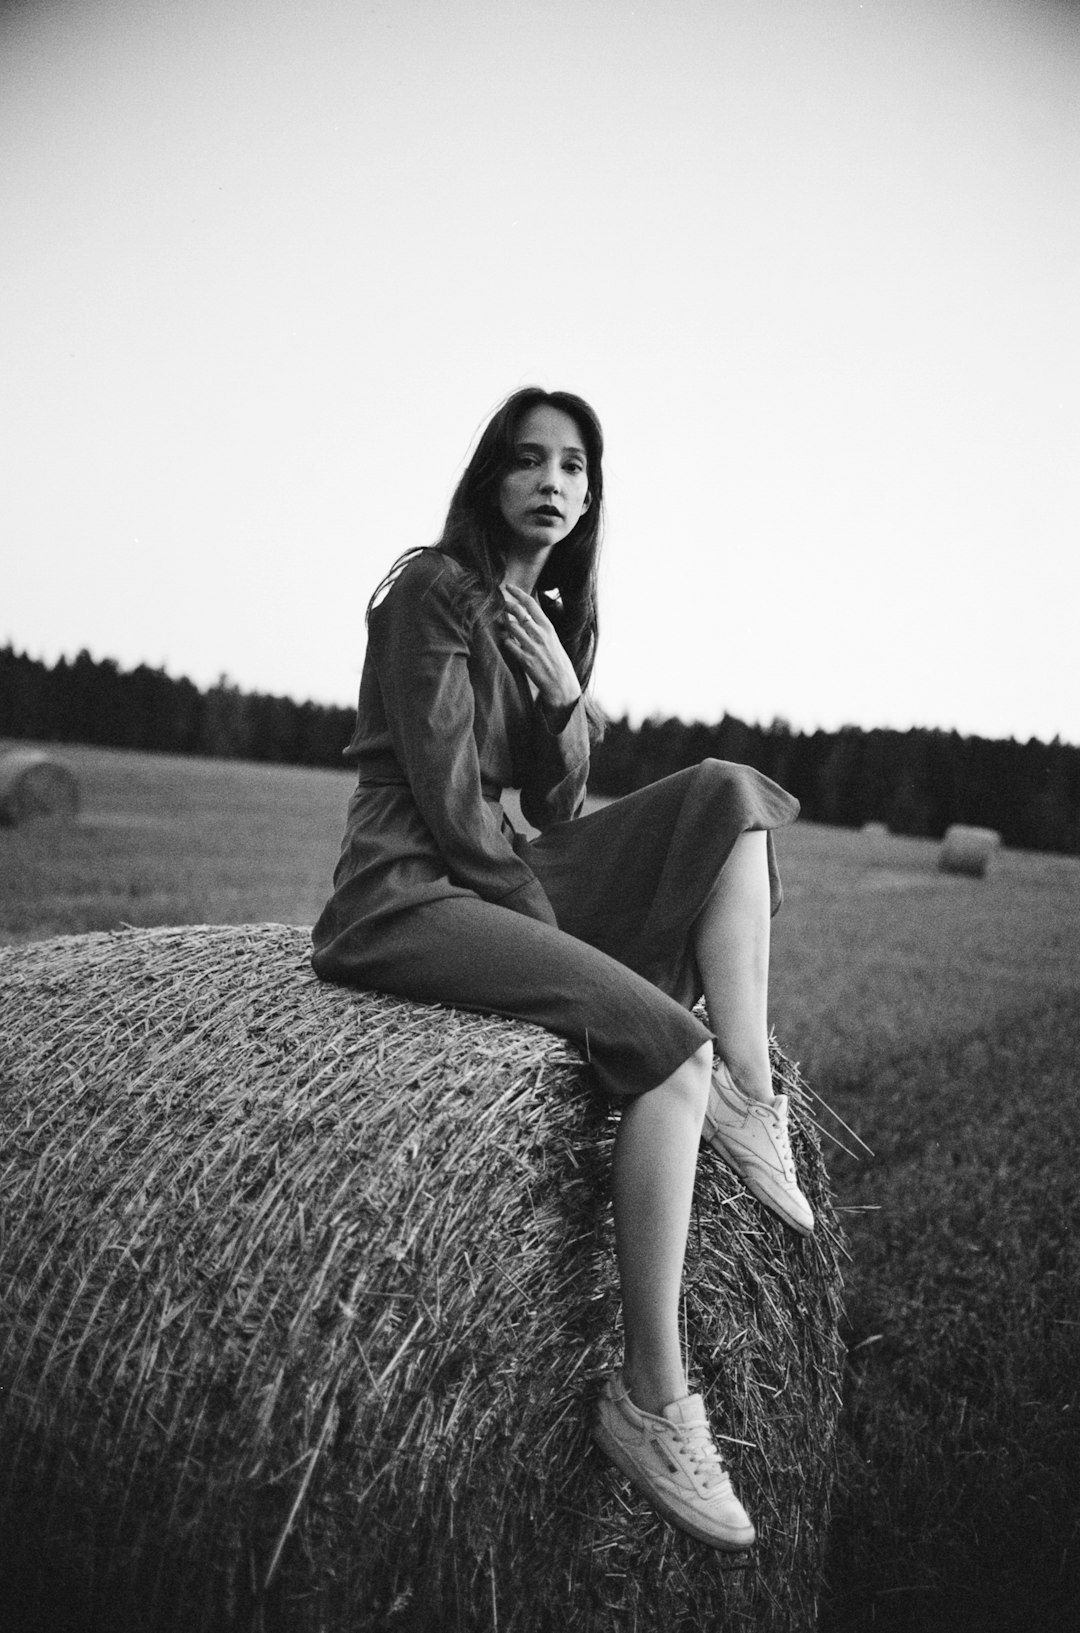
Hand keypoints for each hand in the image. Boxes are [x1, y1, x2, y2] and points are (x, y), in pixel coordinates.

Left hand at [499, 583, 580, 713]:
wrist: (562, 684)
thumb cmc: (557, 661)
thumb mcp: (553, 639)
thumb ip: (541, 627)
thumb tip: (528, 614)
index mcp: (548, 627)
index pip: (531, 603)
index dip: (517, 592)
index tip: (507, 586)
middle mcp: (540, 634)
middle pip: (518, 612)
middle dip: (506, 605)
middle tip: (499, 604)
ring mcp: (532, 646)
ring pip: (511, 627)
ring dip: (503, 625)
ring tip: (501, 626)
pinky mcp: (525, 659)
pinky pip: (509, 645)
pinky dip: (504, 641)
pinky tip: (505, 641)